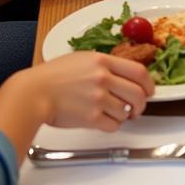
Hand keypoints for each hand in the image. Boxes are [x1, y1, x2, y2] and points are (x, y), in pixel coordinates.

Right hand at [17, 50, 156, 130]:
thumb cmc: (53, 76)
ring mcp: (98, 98)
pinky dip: (114, 125)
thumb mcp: (82, 59)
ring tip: (117, 114)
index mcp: (103, 61)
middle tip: (138, 107)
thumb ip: (104, 65)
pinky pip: (114, 125)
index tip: (150, 89)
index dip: (149, 83)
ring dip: (125, 115)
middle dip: (142, 103)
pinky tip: (107, 121)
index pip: (139, 71)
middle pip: (138, 93)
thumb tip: (123, 75)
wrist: (34, 93)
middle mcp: (103, 78)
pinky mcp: (90, 118)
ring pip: (126, 111)